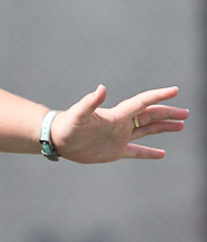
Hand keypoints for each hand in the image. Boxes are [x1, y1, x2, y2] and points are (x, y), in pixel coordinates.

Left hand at [53, 84, 187, 162]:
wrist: (56, 140)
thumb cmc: (66, 125)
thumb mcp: (79, 114)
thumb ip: (91, 101)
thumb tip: (102, 88)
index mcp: (116, 115)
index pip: (142, 103)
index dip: (158, 96)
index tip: (175, 90)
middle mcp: (121, 124)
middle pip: (150, 116)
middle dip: (168, 114)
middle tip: (185, 113)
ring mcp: (119, 137)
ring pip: (147, 131)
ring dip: (163, 128)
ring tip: (180, 126)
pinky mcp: (114, 151)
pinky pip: (136, 152)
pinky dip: (149, 153)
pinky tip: (162, 153)